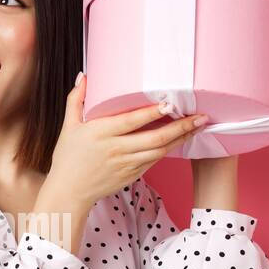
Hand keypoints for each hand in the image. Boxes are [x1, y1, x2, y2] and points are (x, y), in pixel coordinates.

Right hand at [43, 73, 207, 209]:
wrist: (69, 192)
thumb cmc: (68, 158)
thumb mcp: (68, 126)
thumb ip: (76, 99)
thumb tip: (84, 76)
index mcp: (101, 133)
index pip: (132, 120)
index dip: (153, 112)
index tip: (171, 103)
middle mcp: (117, 149)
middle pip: (155, 138)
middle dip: (181, 126)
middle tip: (200, 116)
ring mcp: (126, 164)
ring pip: (160, 151)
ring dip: (181, 138)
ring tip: (197, 126)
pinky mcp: (132, 175)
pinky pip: (154, 160)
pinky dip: (169, 149)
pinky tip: (180, 139)